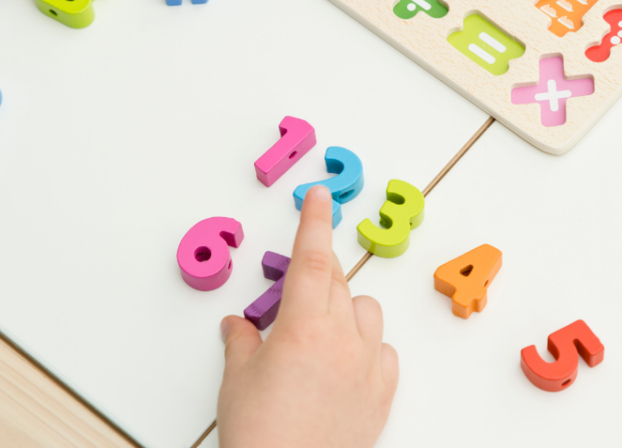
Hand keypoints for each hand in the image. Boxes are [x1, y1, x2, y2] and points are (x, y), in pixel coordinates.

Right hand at [216, 186, 398, 447]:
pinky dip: (367, 346)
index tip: (321, 198)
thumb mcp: (236, 380)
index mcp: (302, 326)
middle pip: (335, 282)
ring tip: (318, 330)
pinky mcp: (381, 395)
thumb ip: (241, 342)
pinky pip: (384, 352)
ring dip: (344, 308)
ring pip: (367, 312)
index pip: (312, 258)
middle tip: (296, 284)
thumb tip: (238, 326)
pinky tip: (346, 361)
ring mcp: (367, 366)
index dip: (315, 223)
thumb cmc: (261, 435)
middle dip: (317, 273)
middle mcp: (342, 339)